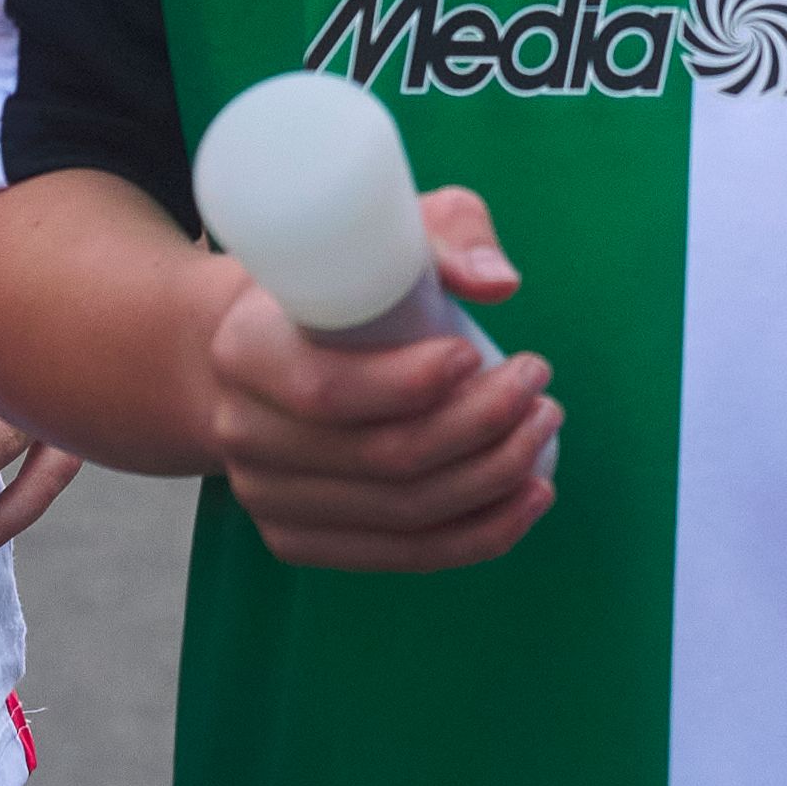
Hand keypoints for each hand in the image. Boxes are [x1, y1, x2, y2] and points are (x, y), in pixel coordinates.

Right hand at [200, 187, 555, 573]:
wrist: (271, 351)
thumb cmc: (343, 282)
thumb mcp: (384, 231)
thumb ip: (448, 233)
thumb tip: (499, 282)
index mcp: (244, 351)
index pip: (325, 389)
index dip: (408, 383)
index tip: (474, 352)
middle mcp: (242, 434)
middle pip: (380, 458)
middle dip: (480, 428)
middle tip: (539, 388)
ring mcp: (267, 498)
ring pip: (400, 512)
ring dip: (493, 479)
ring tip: (544, 430)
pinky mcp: (298, 540)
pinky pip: (400, 554)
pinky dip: (477, 535)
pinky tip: (528, 499)